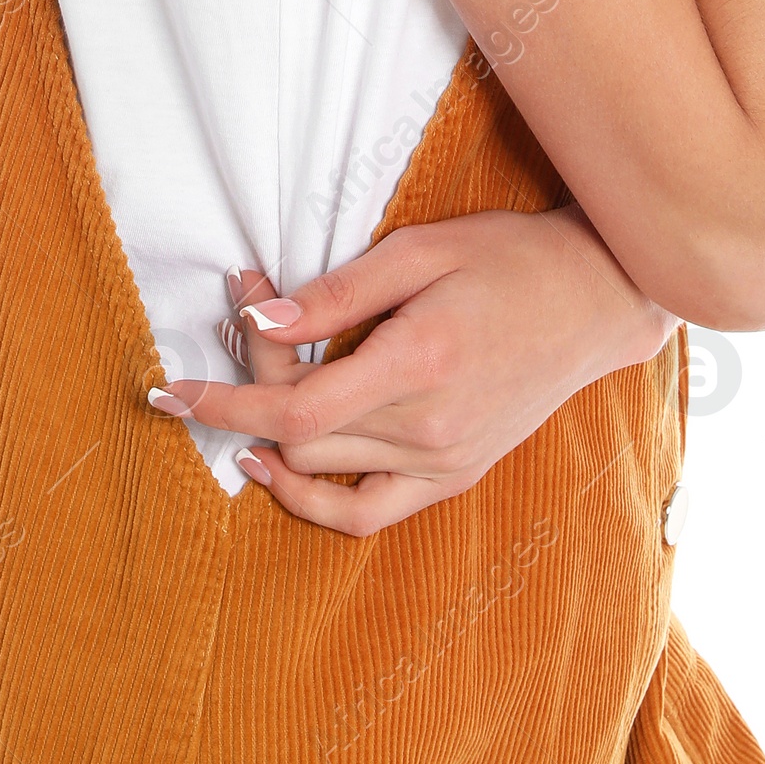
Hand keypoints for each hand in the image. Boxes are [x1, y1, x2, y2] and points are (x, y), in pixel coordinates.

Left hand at [152, 206, 676, 535]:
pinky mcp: (455, 475)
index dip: (222, 400)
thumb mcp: (421, 251)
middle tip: (247, 313)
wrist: (596, 299)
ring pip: (323, 473)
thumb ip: (336, 294)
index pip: (294, 407)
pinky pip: (367, 513)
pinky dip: (315, 499)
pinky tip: (281, 465)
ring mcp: (445, 461)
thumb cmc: (510, 258)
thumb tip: (258, 319)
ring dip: (272, 433)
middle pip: (300, 435)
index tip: (168, 385)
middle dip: (249, 385)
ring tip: (253, 383)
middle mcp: (431, 426)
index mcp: (421, 363)